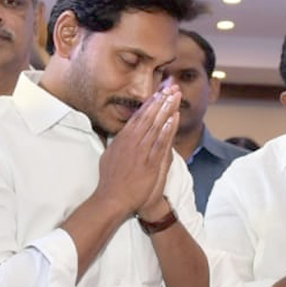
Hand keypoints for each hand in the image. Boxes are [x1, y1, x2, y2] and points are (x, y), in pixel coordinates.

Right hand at [97, 85, 180, 216]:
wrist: (112, 199)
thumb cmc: (111, 181)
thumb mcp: (109, 156)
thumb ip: (117, 144)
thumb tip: (120, 134)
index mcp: (122, 139)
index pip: (138, 116)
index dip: (150, 103)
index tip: (159, 92)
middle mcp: (131, 142)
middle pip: (149, 116)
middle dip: (161, 100)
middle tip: (171, 87)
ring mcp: (141, 152)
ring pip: (155, 126)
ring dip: (166, 110)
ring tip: (175, 96)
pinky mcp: (149, 163)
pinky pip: (159, 143)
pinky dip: (167, 130)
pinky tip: (173, 118)